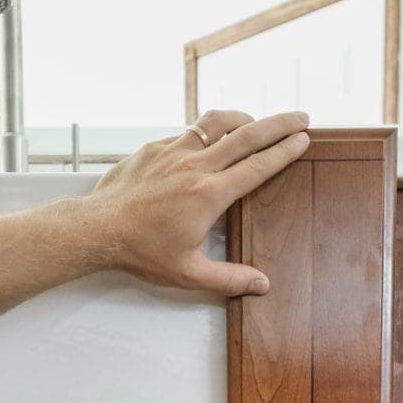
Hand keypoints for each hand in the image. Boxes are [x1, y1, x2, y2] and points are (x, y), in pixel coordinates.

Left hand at [81, 110, 309, 296]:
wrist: (98, 229)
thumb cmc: (142, 251)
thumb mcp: (189, 273)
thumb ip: (229, 279)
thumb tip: (262, 286)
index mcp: (209, 195)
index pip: (257, 167)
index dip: (284, 152)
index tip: (304, 140)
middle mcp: (195, 166)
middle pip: (247, 134)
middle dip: (278, 124)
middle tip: (301, 116)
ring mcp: (173, 152)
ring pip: (216, 122)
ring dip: (242, 118)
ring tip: (256, 122)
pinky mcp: (154, 148)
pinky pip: (188, 132)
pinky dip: (207, 132)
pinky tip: (210, 141)